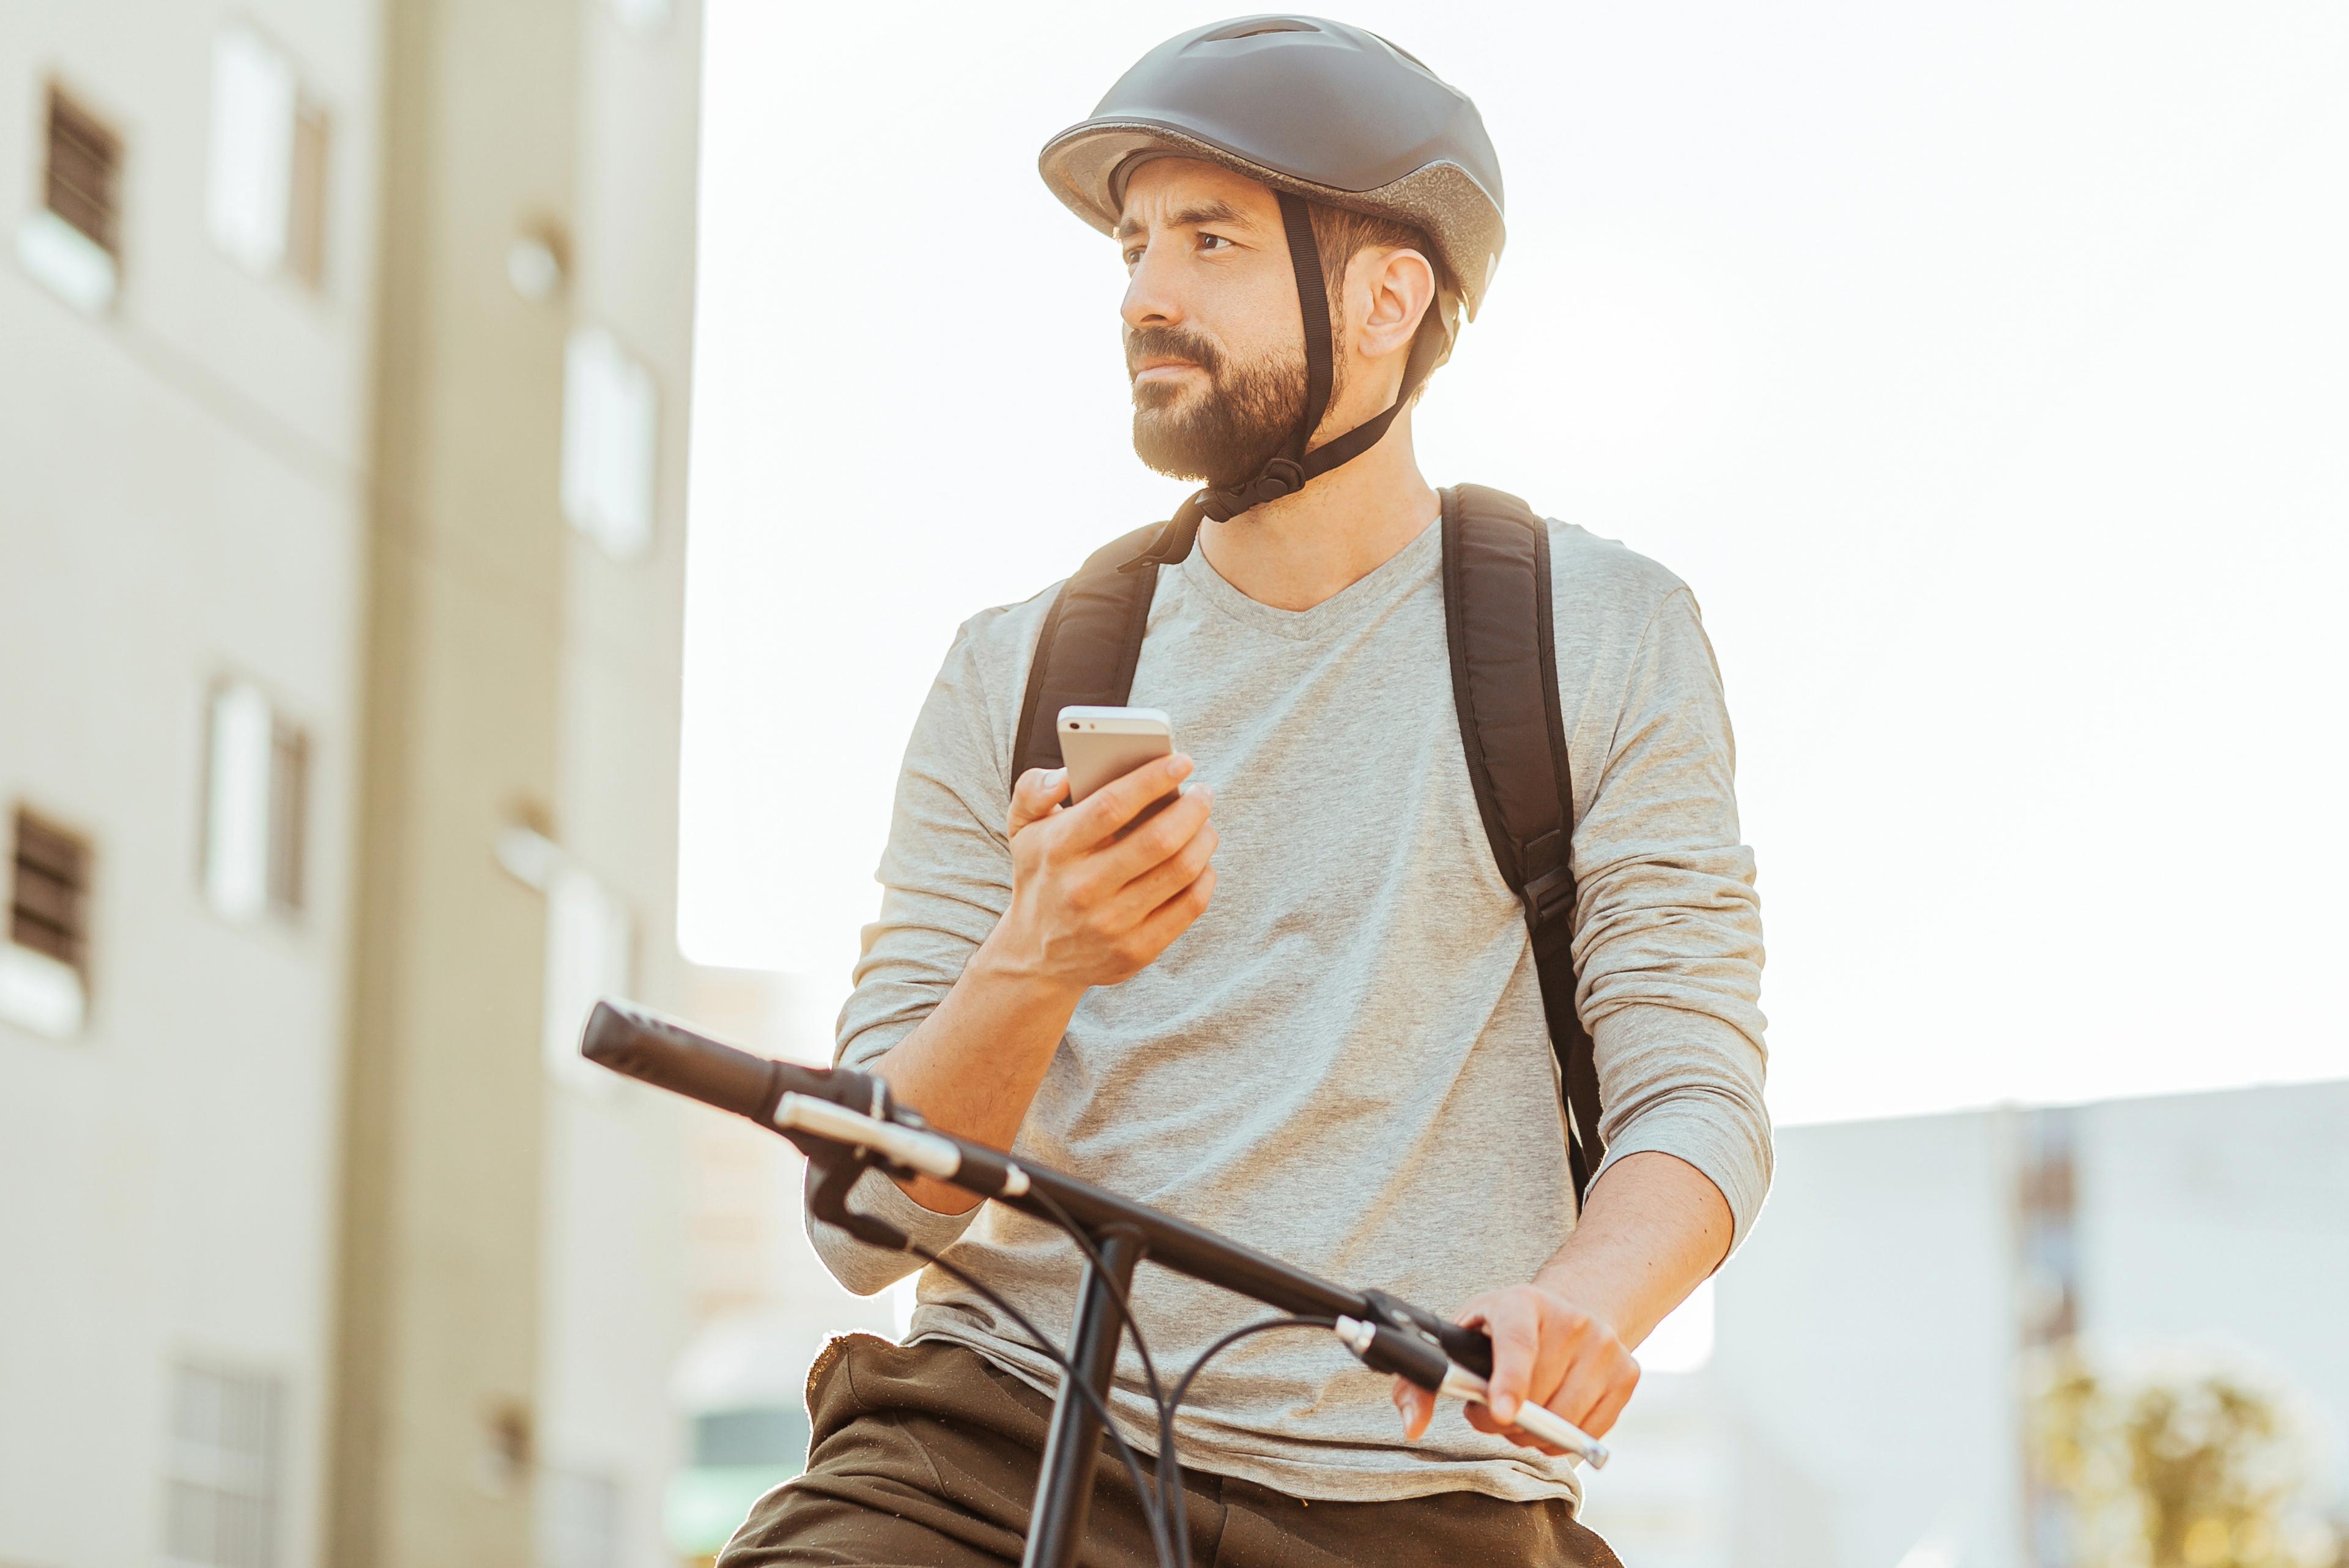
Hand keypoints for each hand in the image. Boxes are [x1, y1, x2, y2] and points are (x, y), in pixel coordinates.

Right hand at [980, 757, 1217, 992]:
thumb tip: (1065, 774)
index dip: (1152, 779)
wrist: (1037, 959)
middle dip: (1193, 808)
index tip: (1182, 761)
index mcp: (1058, 850)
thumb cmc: (1041, 878)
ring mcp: (1113, 923)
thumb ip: (1033, 790)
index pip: (1112, 806)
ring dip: (1204, 838)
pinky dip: (1205, 875)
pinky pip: (1190, 905)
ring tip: (1205, 822)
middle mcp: (1084, 889)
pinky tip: (1202, 860)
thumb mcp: (1022, 831)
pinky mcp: (1138, 949)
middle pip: (1158, 840)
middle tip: (1203, 792)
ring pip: (1181, 871)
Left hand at [1390, 1284, 1639, 1454]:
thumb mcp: (1459, 1342)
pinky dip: (1565, 1440)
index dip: (1509, 1380)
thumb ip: (1421, 1383)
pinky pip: (1591, 1432)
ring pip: (1565, 1420)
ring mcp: (1604, 1344)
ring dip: (1534, 1435)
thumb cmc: (1499, 1335)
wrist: (1567, 1313)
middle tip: (1494, 1409)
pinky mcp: (1628, 1372)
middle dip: (1506, 1420)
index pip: (1517, 1343)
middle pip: (1538, 1395)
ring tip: (1522, 1412)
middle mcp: (1570, 1317)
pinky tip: (1551, 1415)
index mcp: (1520, 1302)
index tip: (1501, 1412)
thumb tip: (1413, 1426)